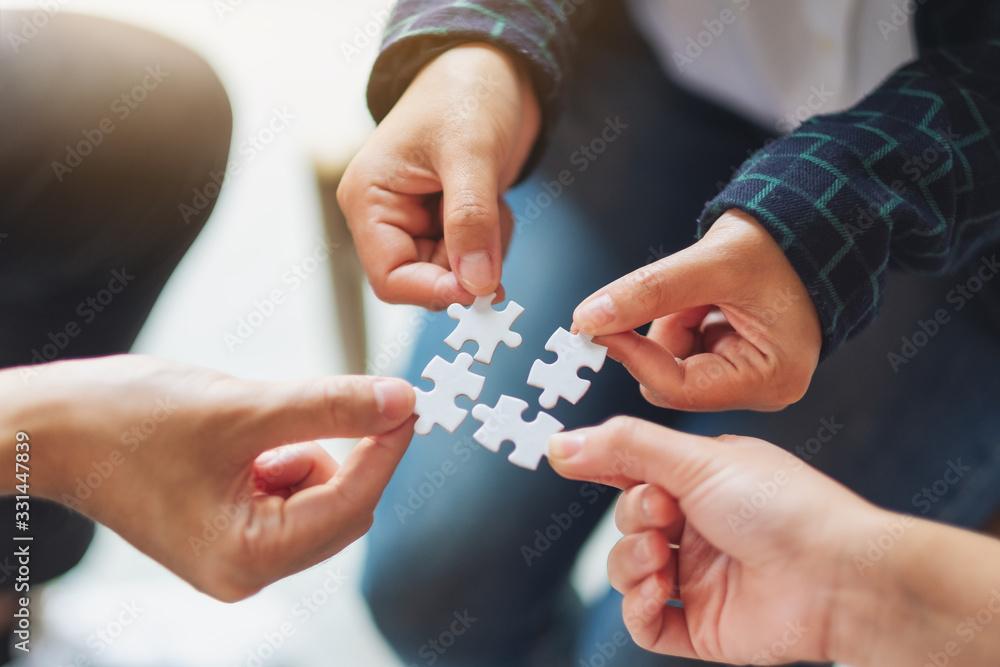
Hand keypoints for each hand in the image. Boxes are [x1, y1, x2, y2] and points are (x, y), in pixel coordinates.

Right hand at [2, 355, 414, 600]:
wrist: (51, 428)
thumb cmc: (126, 423)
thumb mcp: (243, 409)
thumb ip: (329, 407)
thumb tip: (399, 401)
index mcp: (247, 558)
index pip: (351, 503)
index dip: (387, 448)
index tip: (410, 401)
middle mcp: (245, 571)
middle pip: (342, 510)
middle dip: (353, 452)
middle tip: (359, 398)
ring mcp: (235, 553)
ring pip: (319, 498)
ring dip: (316, 451)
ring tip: (261, 422)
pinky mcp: (227, 528)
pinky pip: (288, 493)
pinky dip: (290, 456)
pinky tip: (251, 435)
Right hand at [338, 42, 540, 307]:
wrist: (491, 67)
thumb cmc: (465, 92)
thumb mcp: (470, 154)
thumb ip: (471, 221)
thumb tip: (476, 285)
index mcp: (370, 201)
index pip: (391, 279)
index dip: (436, 291)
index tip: (483, 287)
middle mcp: (386, 218)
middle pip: (427, 281)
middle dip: (469, 263)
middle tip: (496, 226)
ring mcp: (417, 222)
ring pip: (456, 273)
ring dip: (486, 249)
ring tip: (492, 198)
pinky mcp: (446, 222)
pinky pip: (473, 257)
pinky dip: (493, 239)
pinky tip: (493, 200)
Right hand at [546, 417, 881, 664]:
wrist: (839, 577)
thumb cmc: (786, 509)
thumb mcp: (696, 460)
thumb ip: (624, 448)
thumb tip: (561, 443)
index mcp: (702, 480)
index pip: (634, 471)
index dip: (608, 469)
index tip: (576, 461)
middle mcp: (699, 526)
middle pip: (625, 521)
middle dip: (630, 518)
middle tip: (661, 514)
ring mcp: (699, 576)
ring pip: (628, 571)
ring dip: (629, 562)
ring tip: (658, 556)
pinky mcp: (702, 623)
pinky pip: (646, 622)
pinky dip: (637, 609)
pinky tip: (653, 592)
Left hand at [572, 209, 821, 410]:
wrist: (802, 231)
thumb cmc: (777, 246)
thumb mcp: (712, 263)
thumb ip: (649, 292)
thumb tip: (587, 318)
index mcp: (771, 379)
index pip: (679, 388)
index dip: (633, 355)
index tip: (595, 325)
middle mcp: (760, 390)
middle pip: (669, 380)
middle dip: (664, 331)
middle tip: (683, 292)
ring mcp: (743, 379)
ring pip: (668, 363)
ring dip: (672, 320)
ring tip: (707, 291)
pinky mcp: (728, 364)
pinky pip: (679, 349)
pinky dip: (679, 319)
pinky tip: (706, 299)